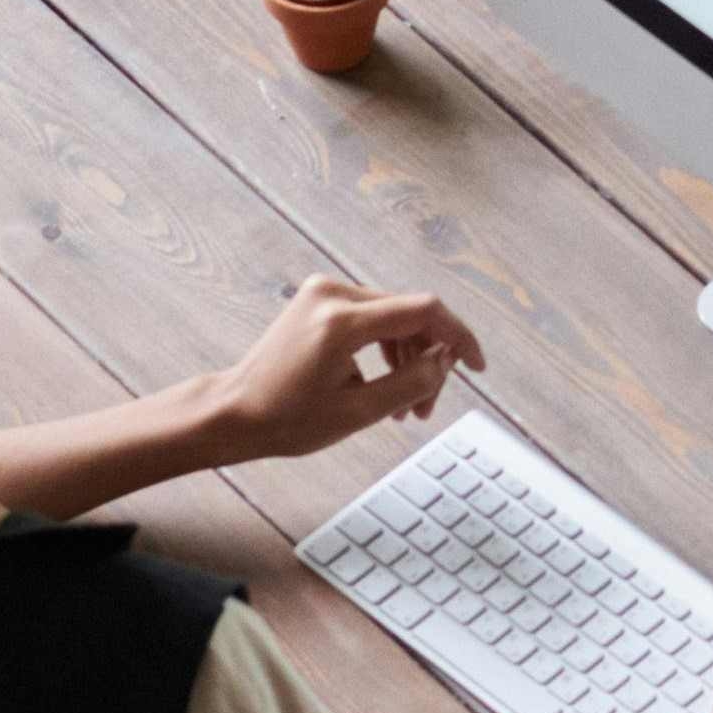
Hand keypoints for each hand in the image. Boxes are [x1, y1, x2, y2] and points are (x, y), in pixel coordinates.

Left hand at [205, 280, 486, 465]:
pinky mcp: (319, 301)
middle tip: (429, 406)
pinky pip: (372, 318)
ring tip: (408, 404)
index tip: (477, 366)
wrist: (235, 412)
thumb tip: (446, 361)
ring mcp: (323, 293)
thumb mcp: (359, 412)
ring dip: (410, 357)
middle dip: (430, 359)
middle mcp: (332, 294)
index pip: (423, 312)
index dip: (459, 337)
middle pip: (411, 314)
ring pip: (394, 317)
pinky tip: (387, 383)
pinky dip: (388, 347)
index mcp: (341, 321)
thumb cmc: (286, 419)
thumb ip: (411, 382)